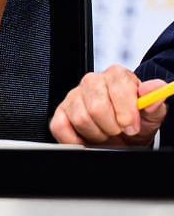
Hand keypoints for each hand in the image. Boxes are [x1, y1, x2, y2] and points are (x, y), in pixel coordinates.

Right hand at [50, 66, 165, 145]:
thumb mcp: (151, 115)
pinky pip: (60, 126)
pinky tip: (88, 138)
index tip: (132, 126)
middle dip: (111, 126)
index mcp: (117, 76)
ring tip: (105, 132)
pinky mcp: (60, 112)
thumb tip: (152, 90)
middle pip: (97, 106)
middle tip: (118, 130)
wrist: (123, 134)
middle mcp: (92, 81)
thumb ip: (154, 101)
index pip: (118, 86)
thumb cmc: (136, 122)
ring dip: (97, 134)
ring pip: (80, 119)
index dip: (126, 111)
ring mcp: (73, 96)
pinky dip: (76, 139)